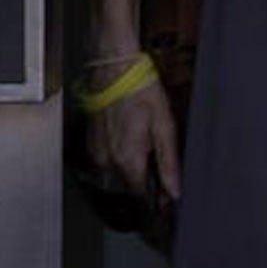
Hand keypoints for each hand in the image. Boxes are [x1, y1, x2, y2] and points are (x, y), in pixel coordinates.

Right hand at [86, 74, 181, 206]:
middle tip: (161, 178)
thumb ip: (169, 161)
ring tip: (146, 156)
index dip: (156, 199)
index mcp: (128, 160)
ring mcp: (97, 153)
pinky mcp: (91, 143)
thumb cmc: (140, 91)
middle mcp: (108, 162)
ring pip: (115, 178)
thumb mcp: (164, 125)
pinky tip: (131, 146)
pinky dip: (119, 162)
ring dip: (131, 175)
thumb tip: (175, 190)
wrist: (114, 68)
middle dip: (144, 188)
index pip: (141, 196)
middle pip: (127, 189)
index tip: (167, 196)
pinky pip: (106, 164)